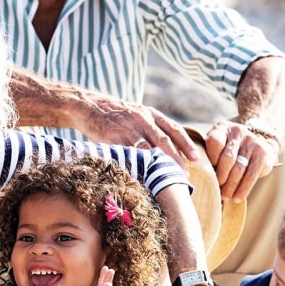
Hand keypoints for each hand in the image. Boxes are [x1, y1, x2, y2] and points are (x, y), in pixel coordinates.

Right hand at [74, 96, 198, 169]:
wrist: (88, 105)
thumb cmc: (116, 115)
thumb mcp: (137, 115)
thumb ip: (152, 129)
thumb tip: (169, 152)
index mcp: (150, 113)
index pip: (174, 129)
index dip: (186, 144)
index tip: (195, 159)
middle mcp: (142, 118)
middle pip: (164, 141)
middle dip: (176, 159)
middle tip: (183, 175)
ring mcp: (128, 127)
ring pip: (147, 149)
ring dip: (158, 165)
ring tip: (166, 179)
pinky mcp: (113, 137)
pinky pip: (128, 154)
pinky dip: (137, 166)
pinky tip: (144, 178)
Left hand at [205, 120, 279, 201]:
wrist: (258, 142)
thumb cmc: (229, 149)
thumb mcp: (217, 146)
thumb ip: (209, 156)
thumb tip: (200, 179)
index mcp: (222, 128)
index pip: (214, 142)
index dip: (211, 160)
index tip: (207, 173)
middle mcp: (238, 131)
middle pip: (227, 159)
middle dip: (220, 177)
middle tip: (216, 189)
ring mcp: (252, 141)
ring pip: (238, 169)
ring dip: (230, 186)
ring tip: (225, 197)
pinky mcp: (262, 154)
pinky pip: (251, 175)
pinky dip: (243, 189)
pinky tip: (237, 197)